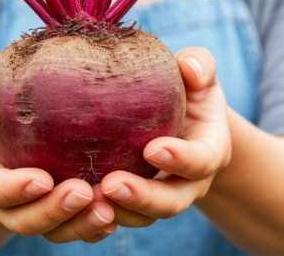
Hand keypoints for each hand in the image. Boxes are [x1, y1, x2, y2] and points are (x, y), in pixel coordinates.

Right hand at [0, 61, 117, 242]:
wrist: (2, 134)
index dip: (13, 189)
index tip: (42, 178)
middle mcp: (3, 202)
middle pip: (23, 219)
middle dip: (53, 211)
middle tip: (83, 191)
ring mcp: (31, 212)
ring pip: (52, 232)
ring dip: (79, 225)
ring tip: (107, 209)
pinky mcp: (58, 216)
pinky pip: (74, 230)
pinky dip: (93, 229)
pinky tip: (116, 215)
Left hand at [100, 47, 231, 227]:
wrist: (183, 121)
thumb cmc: (190, 90)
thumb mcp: (200, 73)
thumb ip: (199, 65)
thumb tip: (188, 67)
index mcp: (210, 150)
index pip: (202, 160)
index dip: (181, 159)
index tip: (152, 149)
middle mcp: (189, 182)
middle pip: (172, 201)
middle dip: (143, 198)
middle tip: (111, 184)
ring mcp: (163, 196)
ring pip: (143, 216)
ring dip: (117, 212)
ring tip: (87, 199)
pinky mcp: (136, 203)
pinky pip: (120, 217)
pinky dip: (100, 218)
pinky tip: (74, 207)